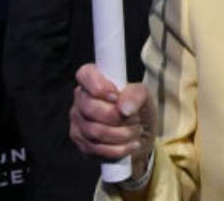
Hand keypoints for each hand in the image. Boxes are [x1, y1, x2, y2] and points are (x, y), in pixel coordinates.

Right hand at [69, 64, 155, 178]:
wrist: (141, 137)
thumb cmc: (139, 110)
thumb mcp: (145, 97)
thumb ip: (136, 94)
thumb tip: (124, 108)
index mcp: (94, 81)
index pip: (85, 74)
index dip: (98, 85)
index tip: (116, 96)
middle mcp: (81, 100)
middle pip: (89, 107)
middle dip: (118, 116)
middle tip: (135, 118)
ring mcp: (78, 123)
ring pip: (94, 131)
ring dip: (122, 134)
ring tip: (136, 131)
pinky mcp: (81, 144)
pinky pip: (97, 149)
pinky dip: (119, 149)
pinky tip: (131, 144)